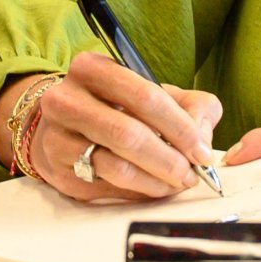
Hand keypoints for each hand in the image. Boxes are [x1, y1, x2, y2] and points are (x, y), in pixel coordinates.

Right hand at [4, 52, 222, 201]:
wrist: (63, 123)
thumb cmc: (117, 105)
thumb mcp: (155, 91)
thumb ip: (192, 105)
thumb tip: (202, 137)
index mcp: (93, 69)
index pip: (146, 98)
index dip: (181, 128)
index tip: (202, 151)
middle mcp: (66, 101)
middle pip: (128, 135)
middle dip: (169, 159)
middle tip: (191, 174)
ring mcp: (58, 138)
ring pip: (116, 167)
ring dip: (156, 181)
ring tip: (176, 183)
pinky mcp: (58, 172)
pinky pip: (106, 188)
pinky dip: (138, 192)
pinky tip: (154, 187)